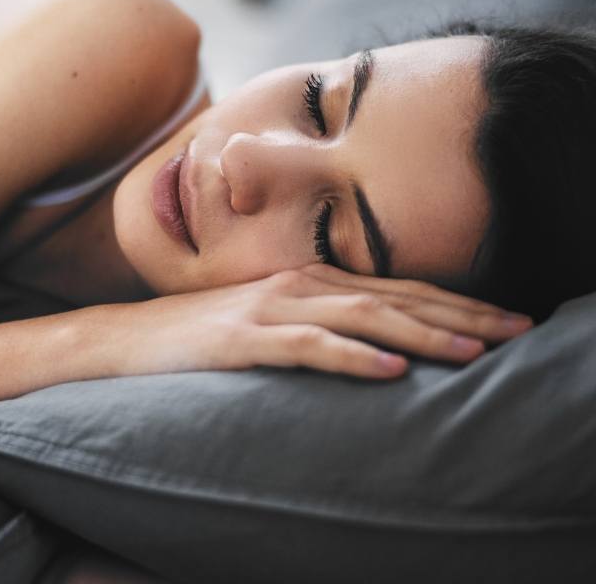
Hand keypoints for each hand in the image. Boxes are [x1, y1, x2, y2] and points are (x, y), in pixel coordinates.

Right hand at [107, 264, 533, 380]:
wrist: (128, 337)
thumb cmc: (205, 330)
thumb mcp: (269, 317)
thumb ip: (319, 317)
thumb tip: (381, 341)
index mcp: (309, 276)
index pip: (396, 285)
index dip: (455, 301)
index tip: (505, 319)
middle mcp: (298, 282)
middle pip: (393, 295)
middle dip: (459, 315)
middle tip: (517, 330)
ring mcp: (269, 307)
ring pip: (359, 316)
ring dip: (419, 335)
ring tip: (472, 353)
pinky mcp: (242, 338)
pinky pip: (304, 346)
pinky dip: (350, 356)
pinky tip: (386, 370)